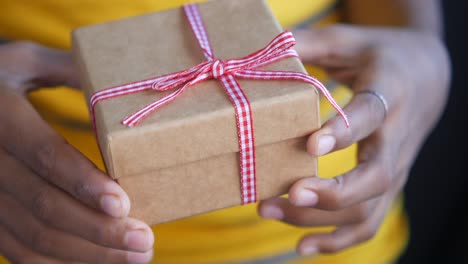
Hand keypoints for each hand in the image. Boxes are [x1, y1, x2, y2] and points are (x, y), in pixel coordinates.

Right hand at [0, 42, 153, 262]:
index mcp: (1, 115)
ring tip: (136, 257)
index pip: (44, 155)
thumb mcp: (27, 62)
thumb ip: (71, 70)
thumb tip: (127, 81)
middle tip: (144, 242)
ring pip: (33, 236)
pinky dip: (59, 263)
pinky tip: (97, 263)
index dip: (82, 183)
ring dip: (87, 254)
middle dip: (98, 230)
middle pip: (44, 205)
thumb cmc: (0, 77)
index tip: (123, 204)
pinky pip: (18, 249)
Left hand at [258, 26, 449, 254]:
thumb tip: (261, 47)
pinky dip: (336, 241)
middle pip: (377, 176)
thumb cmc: (379, 56)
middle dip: (331, 192)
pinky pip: (367, 222)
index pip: (371, 116)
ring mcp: (395, 166)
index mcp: (389, 92)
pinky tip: (301, 247)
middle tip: (287, 193)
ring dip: (319, 220)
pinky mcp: (387, 185)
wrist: (426, 76)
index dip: (342, 132)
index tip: (308, 146)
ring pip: (368, 208)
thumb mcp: (347, 39)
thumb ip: (307, 43)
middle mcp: (397, 136)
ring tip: (270, 211)